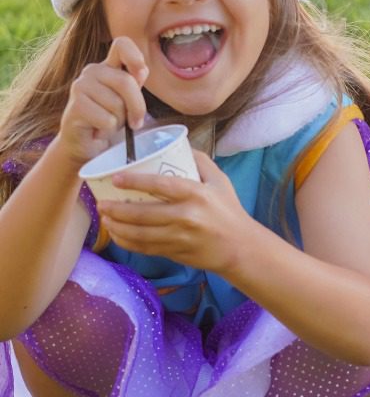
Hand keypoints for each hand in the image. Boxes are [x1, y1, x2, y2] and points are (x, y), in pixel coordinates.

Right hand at [55, 37, 148, 167]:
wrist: (87, 145)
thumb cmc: (110, 120)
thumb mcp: (128, 102)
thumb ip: (134, 85)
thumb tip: (142, 71)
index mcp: (108, 67)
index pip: (122, 44)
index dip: (135, 56)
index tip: (141, 74)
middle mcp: (92, 71)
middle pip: (126, 81)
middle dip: (137, 107)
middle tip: (135, 122)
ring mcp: (80, 87)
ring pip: (117, 104)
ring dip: (119, 121)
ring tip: (108, 123)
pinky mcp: (75, 106)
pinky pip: (106, 119)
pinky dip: (108, 129)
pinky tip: (98, 129)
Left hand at [96, 151, 250, 274]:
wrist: (240, 247)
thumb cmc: (229, 211)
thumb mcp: (220, 181)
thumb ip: (200, 161)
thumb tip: (177, 145)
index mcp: (197, 195)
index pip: (160, 185)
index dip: (134, 181)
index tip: (115, 178)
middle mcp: (186, 216)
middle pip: (142, 213)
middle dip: (115, 209)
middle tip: (101, 203)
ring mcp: (179, 237)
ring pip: (139, 233)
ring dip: (116, 227)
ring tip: (105, 218)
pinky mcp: (175, 252)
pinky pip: (144, 248)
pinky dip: (126, 242)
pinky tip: (117, 235)